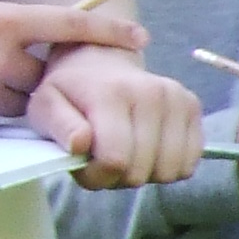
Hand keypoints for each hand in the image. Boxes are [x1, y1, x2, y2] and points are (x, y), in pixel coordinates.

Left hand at [34, 45, 202, 188]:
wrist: (100, 61)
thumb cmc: (69, 90)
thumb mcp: (46, 105)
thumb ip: (59, 126)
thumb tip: (80, 143)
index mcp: (111, 94)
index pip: (114, 160)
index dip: (97, 176)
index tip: (84, 167)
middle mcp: (151, 93)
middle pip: (141, 171)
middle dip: (117, 177)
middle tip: (102, 159)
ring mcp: (177, 99)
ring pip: (169, 171)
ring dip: (144, 174)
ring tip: (124, 154)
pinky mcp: (192, 106)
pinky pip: (188, 164)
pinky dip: (167, 167)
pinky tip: (147, 150)